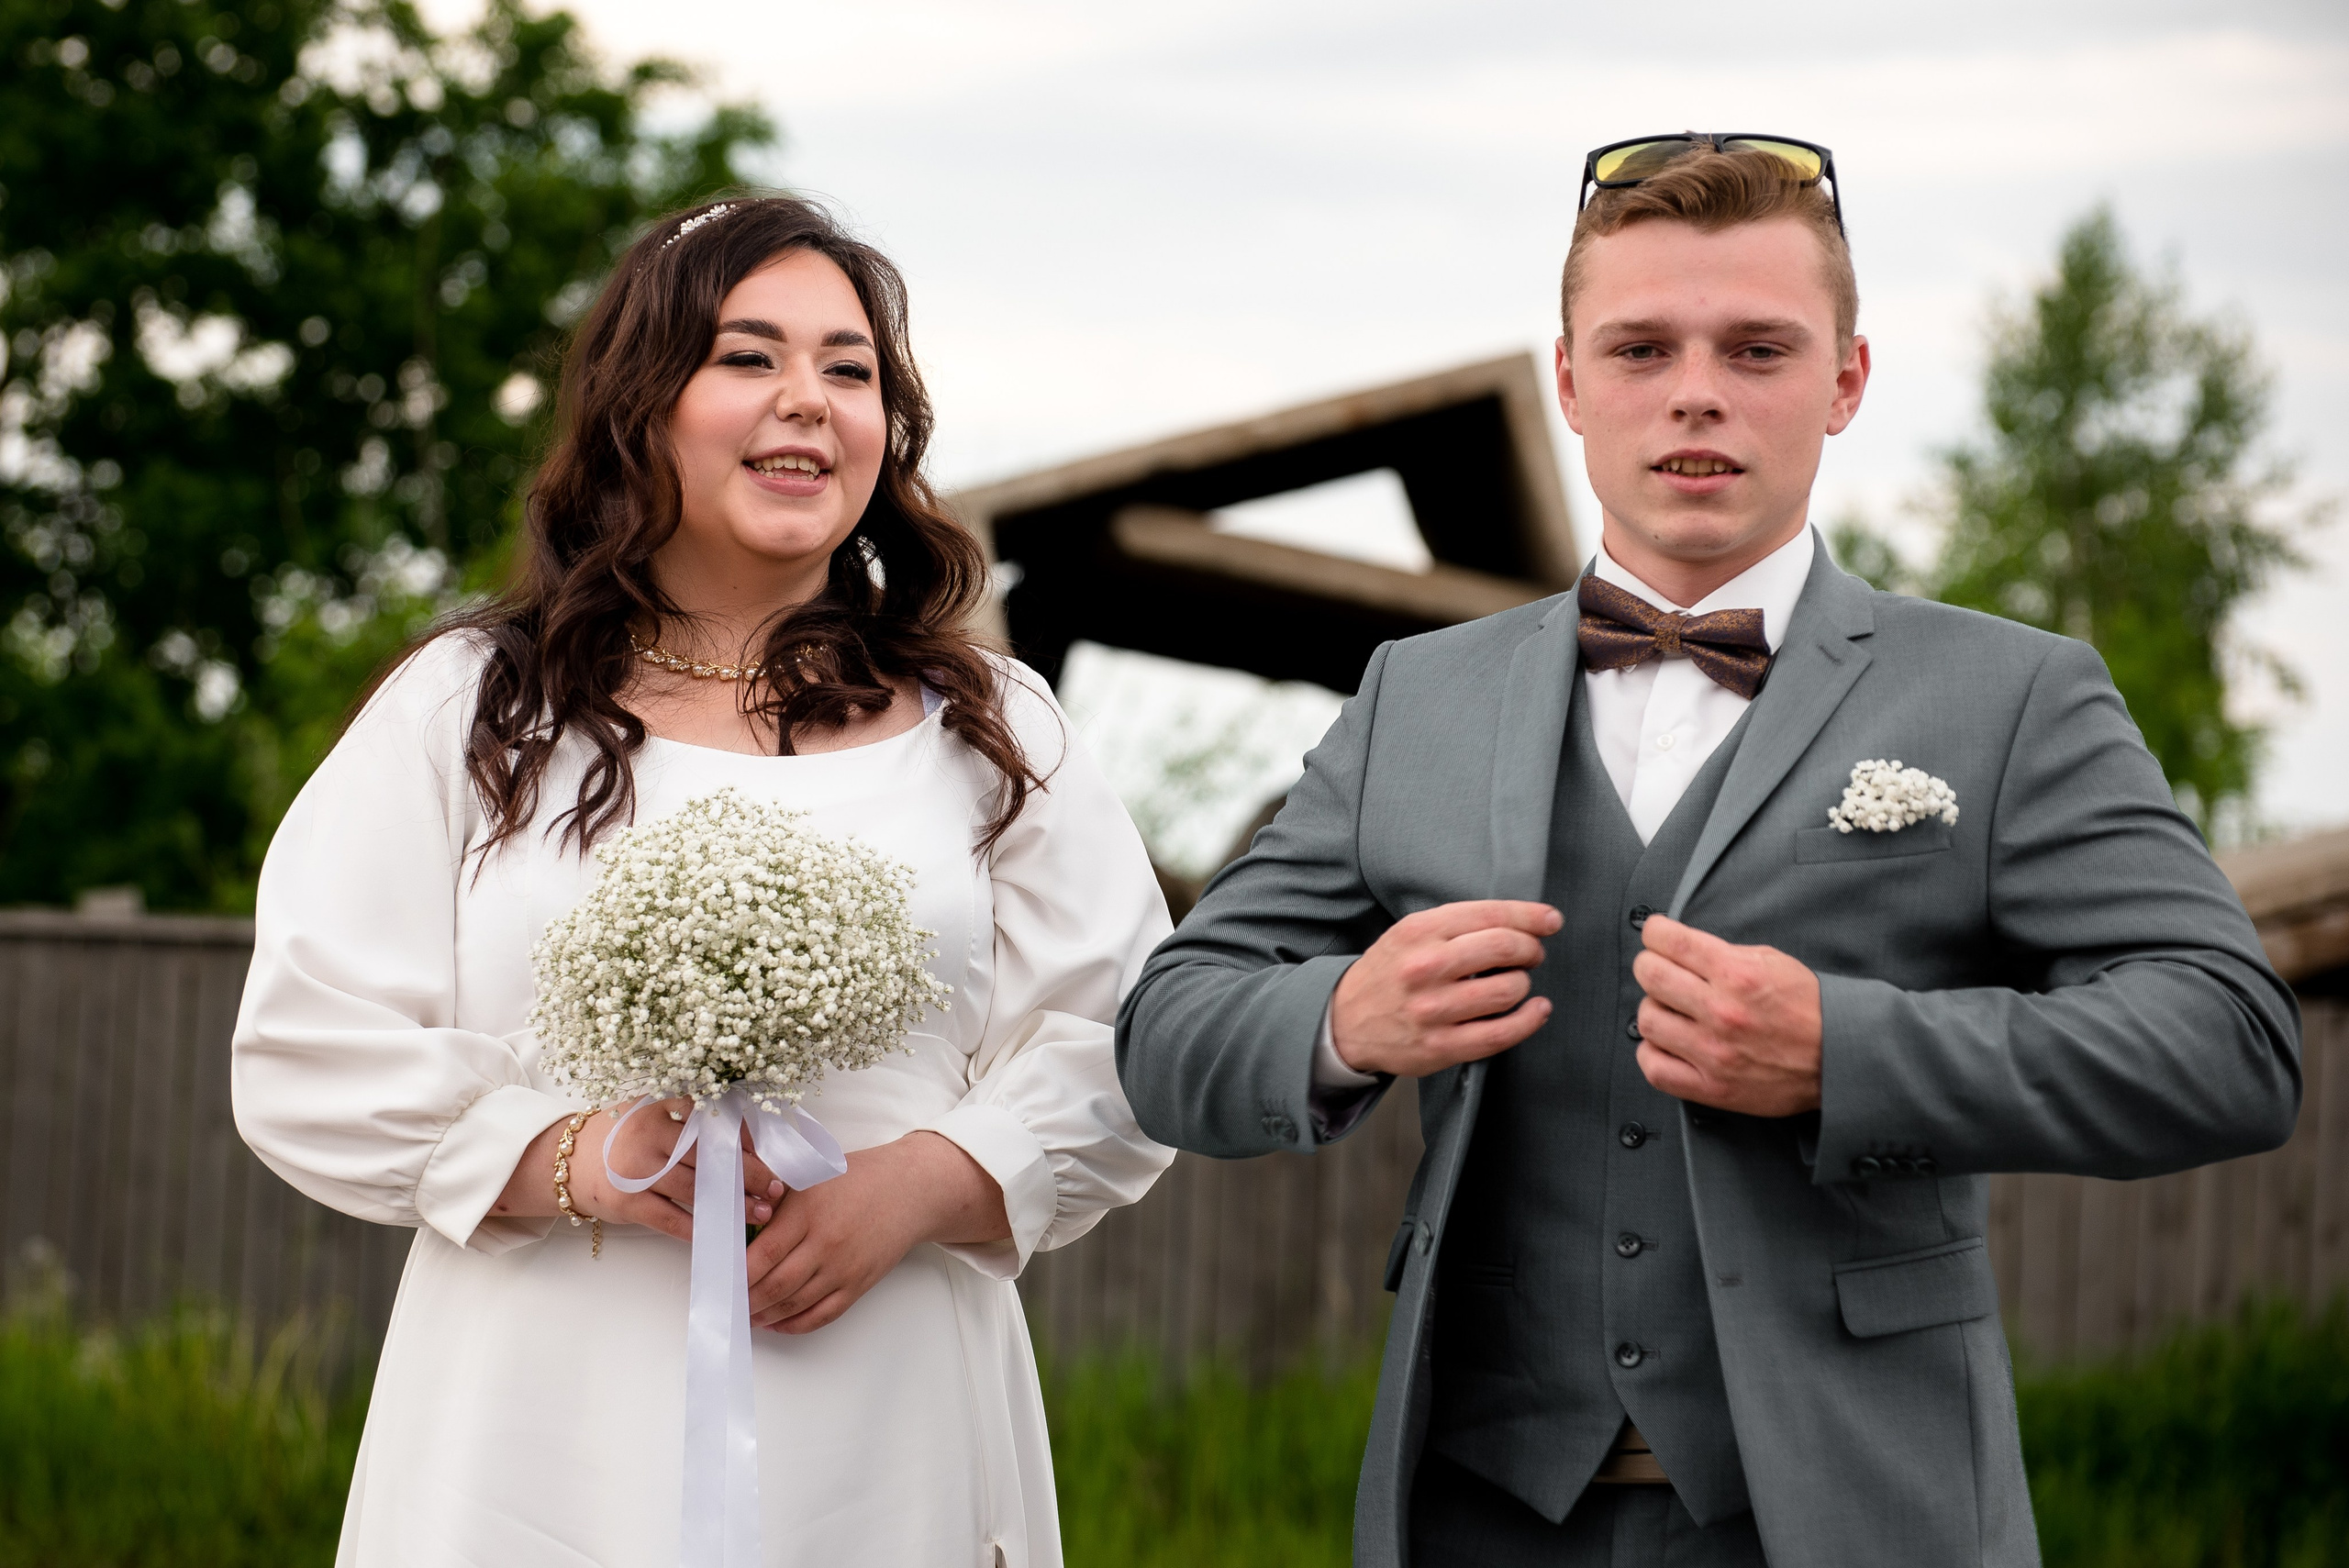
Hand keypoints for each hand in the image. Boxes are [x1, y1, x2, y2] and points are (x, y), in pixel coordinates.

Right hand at [491, 1098, 784, 1243]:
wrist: (569, 1163)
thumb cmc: (623, 1139)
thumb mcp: (652, 1115)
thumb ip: (690, 1119)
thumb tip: (747, 1137)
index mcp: (657, 1107)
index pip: (708, 1117)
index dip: (741, 1135)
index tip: (768, 1149)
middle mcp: (646, 1135)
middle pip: (708, 1156)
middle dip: (747, 1173)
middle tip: (776, 1186)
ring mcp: (635, 1170)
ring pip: (695, 1188)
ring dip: (731, 1203)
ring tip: (760, 1211)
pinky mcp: (627, 1203)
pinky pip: (671, 1218)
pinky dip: (698, 1227)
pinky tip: (721, 1232)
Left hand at [747, 1132, 1007, 1333]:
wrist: (911, 1190)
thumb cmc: (859, 1178)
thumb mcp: (813, 1175)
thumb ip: (777, 1198)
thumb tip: (739, 1222)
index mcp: (809, 1209)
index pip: (763, 1252)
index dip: (737, 1273)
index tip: (719, 1278)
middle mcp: (826, 1242)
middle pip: (775, 1284)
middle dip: (746, 1299)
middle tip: (727, 1302)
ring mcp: (844, 1267)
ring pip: (795, 1304)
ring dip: (765, 1315)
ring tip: (747, 1314)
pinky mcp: (859, 1284)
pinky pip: (822, 1314)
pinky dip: (796, 1324)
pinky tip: (778, 1323)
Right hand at [1329, 900, 1560, 1078]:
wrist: (1344, 1022)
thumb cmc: (1389, 973)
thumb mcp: (1410, 934)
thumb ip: (1458, 925)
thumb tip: (1525, 922)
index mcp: (1419, 931)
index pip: (1490, 915)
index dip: (1530, 916)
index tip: (1551, 920)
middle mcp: (1425, 968)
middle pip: (1504, 948)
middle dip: (1530, 949)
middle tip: (1531, 955)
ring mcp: (1433, 1010)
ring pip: (1508, 990)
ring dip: (1524, 983)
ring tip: (1516, 983)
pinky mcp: (1441, 1046)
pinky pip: (1502, 1033)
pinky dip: (1530, 1019)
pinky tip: (1536, 1009)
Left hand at [1632, 916, 1822, 1116]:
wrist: (1841, 1059)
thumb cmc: (1810, 1008)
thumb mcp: (1773, 962)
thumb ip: (1724, 954)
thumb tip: (1680, 948)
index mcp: (1738, 974)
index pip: (1670, 940)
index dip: (1655, 932)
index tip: (1657, 935)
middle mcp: (1722, 1011)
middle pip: (1650, 975)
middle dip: (1650, 965)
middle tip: (1660, 970)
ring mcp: (1714, 1052)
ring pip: (1647, 1020)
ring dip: (1654, 1009)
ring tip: (1671, 1010)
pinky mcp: (1712, 1088)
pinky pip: (1654, 1067)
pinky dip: (1653, 1052)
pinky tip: (1668, 1043)